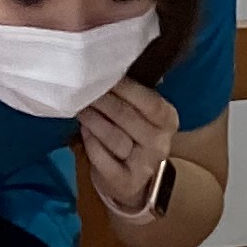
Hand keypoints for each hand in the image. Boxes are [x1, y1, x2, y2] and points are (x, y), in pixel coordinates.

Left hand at [80, 80, 181, 236]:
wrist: (136, 180)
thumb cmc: (133, 136)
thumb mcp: (142, 113)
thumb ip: (133, 92)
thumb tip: (111, 63)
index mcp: (167, 119)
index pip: (148, 100)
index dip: (123, 86)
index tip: (99, 71)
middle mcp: (160, 143)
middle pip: (126, 116)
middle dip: (101, 100)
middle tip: (80, 88)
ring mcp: (145, 166)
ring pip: (114, 137)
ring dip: (92, 120)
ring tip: (79, 108)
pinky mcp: (126, 183)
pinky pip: (103, 159)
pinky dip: (91, 144)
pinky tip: (83, 132)